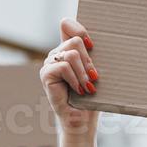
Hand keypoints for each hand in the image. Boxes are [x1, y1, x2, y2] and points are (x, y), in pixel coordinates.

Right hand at [40, 18, 98, 134]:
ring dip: (84, 73)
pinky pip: (64, 67)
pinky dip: (76, 80)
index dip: (80, 29)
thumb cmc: (92, 99)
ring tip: (88, 87)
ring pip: (71, 54)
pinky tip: (80, 91)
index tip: (92, 45)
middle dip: (89, 60)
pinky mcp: (46, 74)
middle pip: (75, 40)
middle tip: (94, 78)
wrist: (82, 121)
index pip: (67, 24)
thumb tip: (100, 42)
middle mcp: (56, 54)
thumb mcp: (95, 73)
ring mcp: (49, 64)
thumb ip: (93, 57)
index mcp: (67, 50)